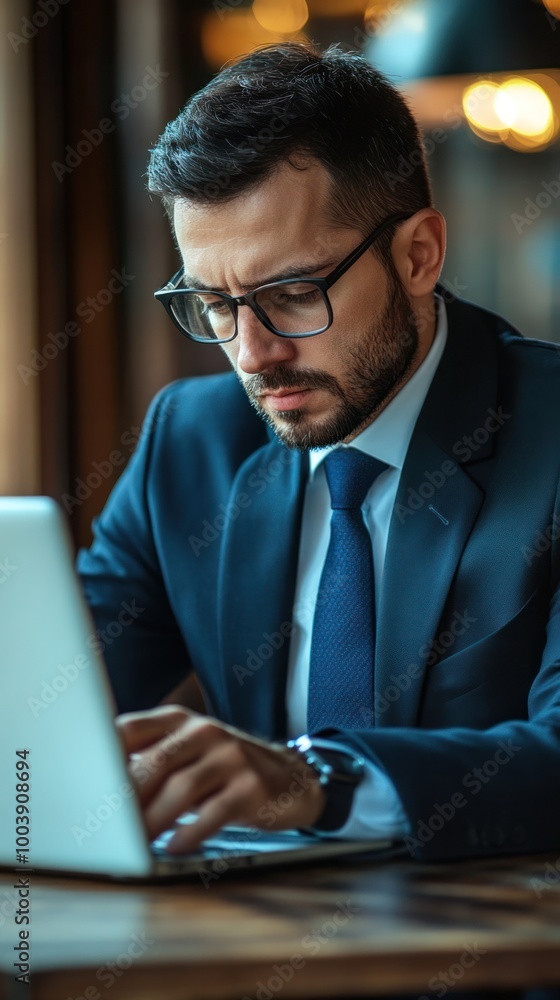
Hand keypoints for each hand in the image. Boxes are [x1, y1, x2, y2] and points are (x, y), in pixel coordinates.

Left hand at [116, 706, 325, 851]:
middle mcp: (205, 731)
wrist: (291, 777)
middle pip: (154, 763)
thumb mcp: (189, 750)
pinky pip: (213, 814)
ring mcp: (231, 757)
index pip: (130, 729)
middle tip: (106, 827)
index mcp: (180, 720)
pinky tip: (174, 849)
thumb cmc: (225, 768)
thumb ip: (149, 758)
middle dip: (126, 800)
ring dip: (153, 822)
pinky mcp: (252, 788)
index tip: (84, 785)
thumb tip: (96, 785)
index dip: (104, 757)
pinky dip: (189, 835)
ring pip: (181, 790)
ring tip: (135, 843)